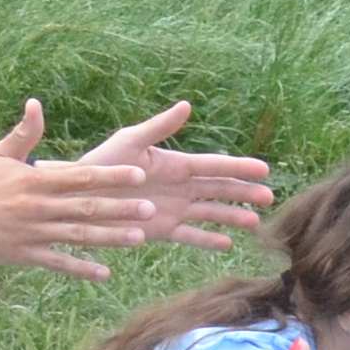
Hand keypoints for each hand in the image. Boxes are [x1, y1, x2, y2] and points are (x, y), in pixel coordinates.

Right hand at [0, 104, 165, 278]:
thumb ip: (24, 133)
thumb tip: (36, 103)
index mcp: (34, 179)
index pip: (81, 176)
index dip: (111, 175)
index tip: (138, 174)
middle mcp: (37, 206)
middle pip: (86, 206)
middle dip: (120, 208)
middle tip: (150, 208)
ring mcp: (30, 232)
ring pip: (78, 235)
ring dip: (110, 238)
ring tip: (139, 239)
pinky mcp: (21, 255)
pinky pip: (57, 263)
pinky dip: (81, 268)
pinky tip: (104, 273)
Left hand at [79, 101, 275, 248]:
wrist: (80, 193)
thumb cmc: (103, 162)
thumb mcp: (131, 140)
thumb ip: (159, 127)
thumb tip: (186, 105)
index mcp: (175, 164)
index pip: (213, 165)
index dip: (238, 167)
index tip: (264, 169)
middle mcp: (179, 186)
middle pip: (219, 189)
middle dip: (244, 193)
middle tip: (269, 197)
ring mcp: (173, 209)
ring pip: (210, 213)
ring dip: (232, 217)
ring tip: (255, 223)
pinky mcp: (162, 229)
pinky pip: (189, 236)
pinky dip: (207, 240)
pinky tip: (227, 244)